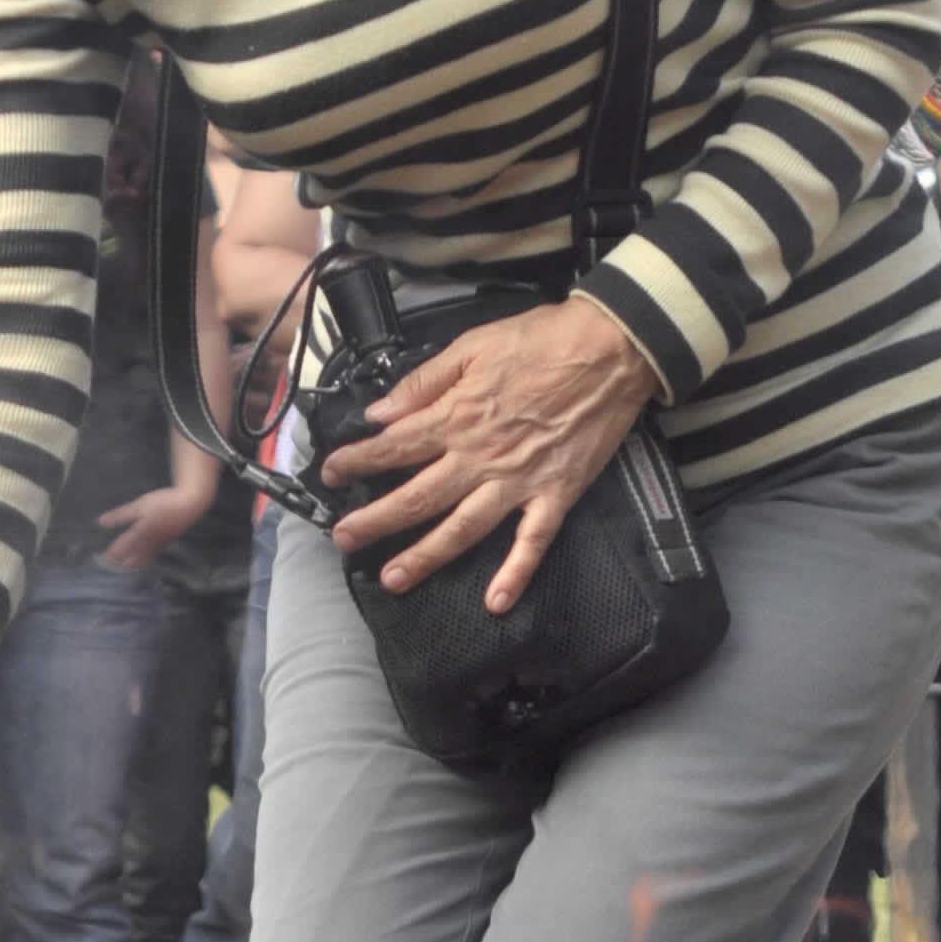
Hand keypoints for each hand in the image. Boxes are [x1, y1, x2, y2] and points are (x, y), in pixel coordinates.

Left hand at [96, 475, 214, 570]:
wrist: (190, 504)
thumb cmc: (164, 502)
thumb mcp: (140, 505)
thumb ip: (121, 515)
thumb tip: (101, 522)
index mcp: (140, 532)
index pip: (121, 547)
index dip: (110, 554)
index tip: (100, 559)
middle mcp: (149, 542)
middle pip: (131, 559)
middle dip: (120, 564)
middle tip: (108, 567)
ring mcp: (158, 544)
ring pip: (141, 560)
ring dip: (130, 565)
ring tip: (120, 568)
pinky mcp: (165, 543)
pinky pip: (150, 557)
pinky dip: (141, 562)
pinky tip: (138, 563)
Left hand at [324, 294, 656, 609]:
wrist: (610, 347)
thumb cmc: (542, 340)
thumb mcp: (472, 345)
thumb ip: (424, 382)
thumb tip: (380, 412)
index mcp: (456, 417)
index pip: (393, 447)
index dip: (357, 462)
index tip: (330, 475)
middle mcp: (480, 457)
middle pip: (416, 498)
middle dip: (375, 521)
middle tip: (343, 539)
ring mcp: (518, 481)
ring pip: (462, 528)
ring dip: (426, 556)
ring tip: (393, 579)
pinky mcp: (556, 493)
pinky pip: (533, 541)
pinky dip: (516, 573)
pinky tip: (497, 602)